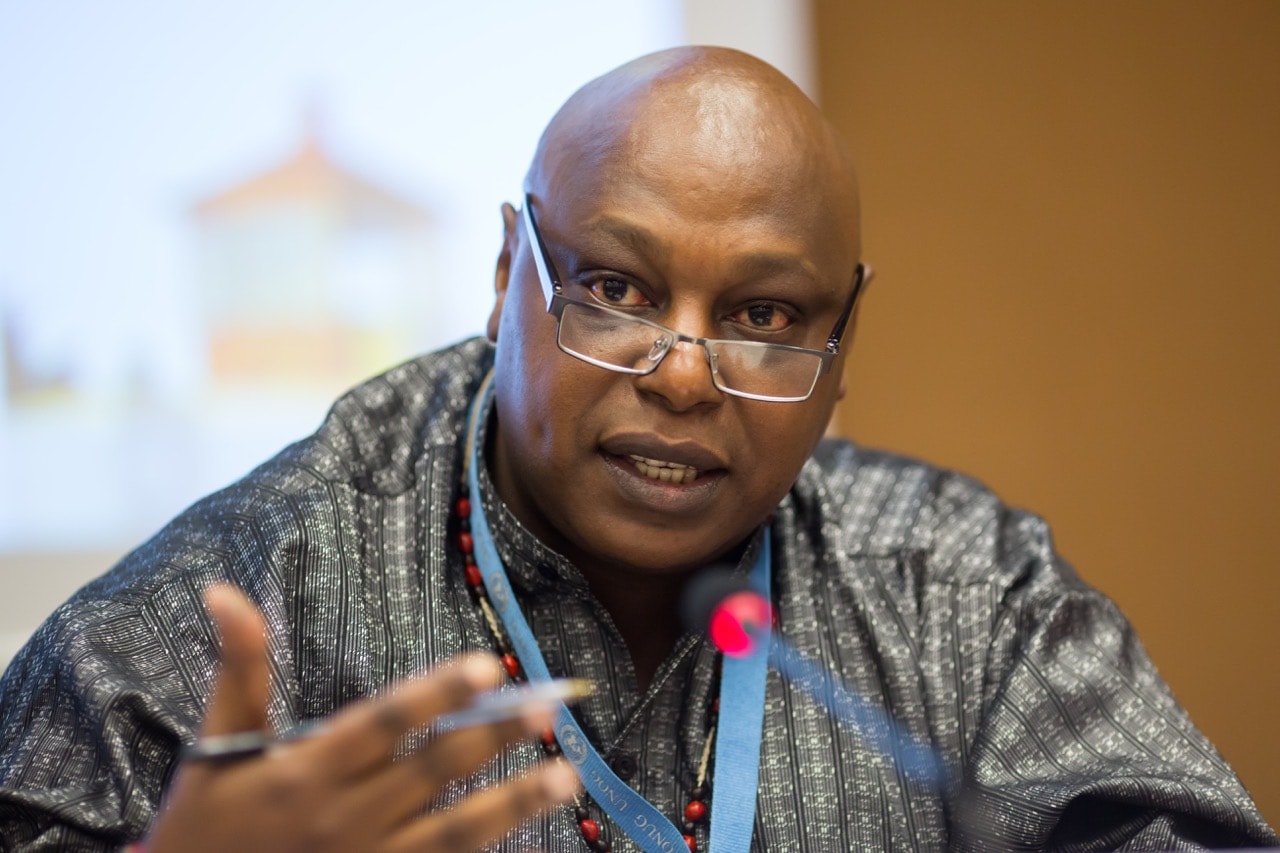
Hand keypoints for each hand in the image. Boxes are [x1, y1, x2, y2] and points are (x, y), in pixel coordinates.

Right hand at [144, 584, 577, 851]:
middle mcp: (345, 818)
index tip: (487, 667)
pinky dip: (484, 851)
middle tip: (548, 707)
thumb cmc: (203, 829)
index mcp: (308, 771)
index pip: (384, 723)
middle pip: (433, 771)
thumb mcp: (218, 749)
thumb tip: (223, 590)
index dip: (436, 694)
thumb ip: (239, 671)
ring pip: (453, 831)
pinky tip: (530, 834)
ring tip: (567, 776)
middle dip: (493, 737)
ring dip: (513, 802)